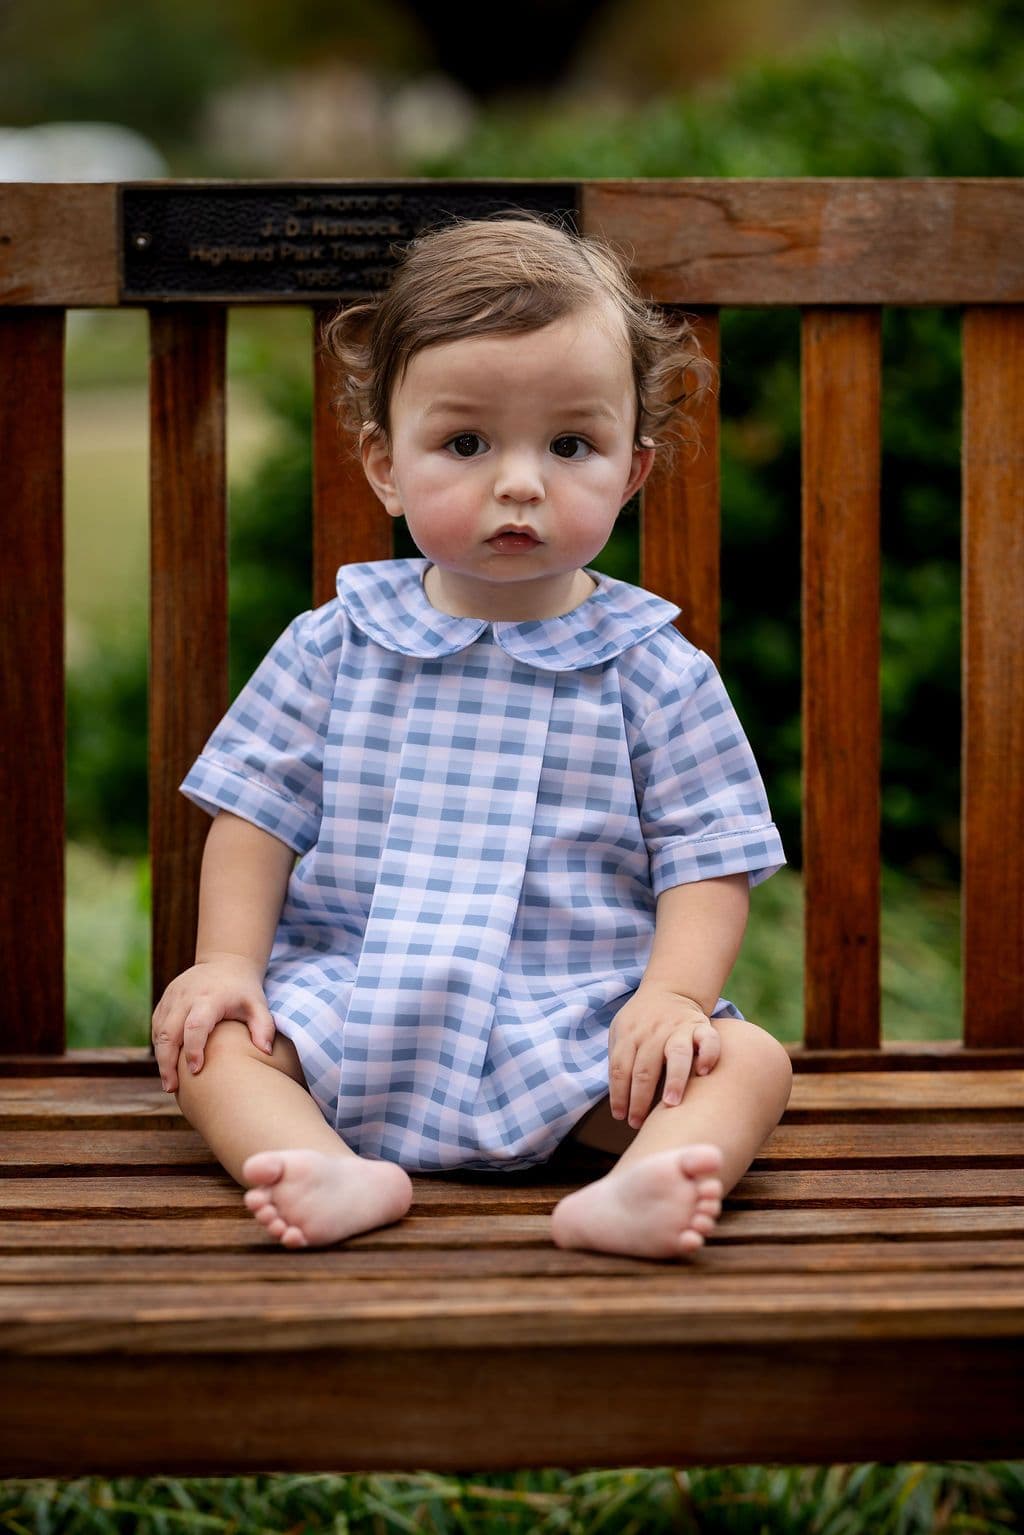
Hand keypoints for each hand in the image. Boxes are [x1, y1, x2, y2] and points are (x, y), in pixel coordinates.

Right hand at [151, 953, 275, 1092]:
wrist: (225, 963)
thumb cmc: (243, 990)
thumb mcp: (258, 1004)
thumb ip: (264, 1027)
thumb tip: (265, 1052)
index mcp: (210, 998)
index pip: (195, 1025)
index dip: (193, 1049)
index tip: (195, 1071)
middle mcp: (186, 997)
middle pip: (168, 1032)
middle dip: (167, 1062)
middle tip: (172, 1088)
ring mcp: (172, 997)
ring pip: (158, 1032)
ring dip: (161, 1059)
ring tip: (170, 1084)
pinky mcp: (165, 1001)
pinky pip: (156, 1027)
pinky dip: (159, 1047)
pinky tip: (168, 1065)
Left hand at [607, 984, 720, 1129]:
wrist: (671, 990)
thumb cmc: (642, 1021)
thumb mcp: (621, 1031)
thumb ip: (619, 1058)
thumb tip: (619, 1098)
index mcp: (630, 1033)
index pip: (620, 1069)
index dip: (619, 1095)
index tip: (621, 1116)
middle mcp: (654, 1032)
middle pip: (645, 1068)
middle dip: (640, 1098)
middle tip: (638, 1122)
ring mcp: (679, 1028)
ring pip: (677, 1054)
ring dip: (674, 1080)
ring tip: (671, 1103)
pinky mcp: (702, 1026)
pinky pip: (709, 1040)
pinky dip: (708, 1055)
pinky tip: (704, 1072)